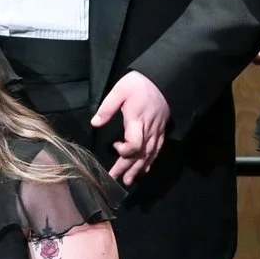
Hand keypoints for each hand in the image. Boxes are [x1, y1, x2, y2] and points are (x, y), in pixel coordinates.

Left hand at [91, 71, 169, 186]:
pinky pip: (157, 149)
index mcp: (137, 121)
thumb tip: (95, 123)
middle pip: (139, 154)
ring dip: (138, 168)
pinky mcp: (162, 129)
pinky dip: (151, 160)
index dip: (125, 151)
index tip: (114, 146)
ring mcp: (157, 131)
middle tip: (115, 179)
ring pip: (149, 154)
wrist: (164, 78)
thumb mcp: (120, 90)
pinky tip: (145, 169)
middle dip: (127, 168)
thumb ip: (107, 108)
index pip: (135, 144)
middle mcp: (149, 129)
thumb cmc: (140, 83)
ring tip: (129, 181)